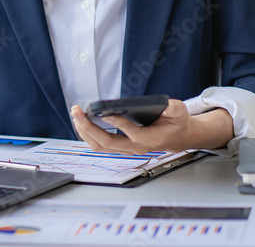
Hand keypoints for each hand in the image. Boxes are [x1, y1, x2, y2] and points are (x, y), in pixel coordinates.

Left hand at [69, 100, 234, 153]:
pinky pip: (100, 145)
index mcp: (151, 139)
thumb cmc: (177, 123)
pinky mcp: (121, 146)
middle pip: (108, 143)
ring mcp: (127, 149)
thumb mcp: (179, 111)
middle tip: (77, 112)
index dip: (117, 124)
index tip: (103, 112)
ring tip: (75, 115)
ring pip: (101, 146)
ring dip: (85, 131)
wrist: (179, 136)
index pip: (132, 134)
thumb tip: (163, 105)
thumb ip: (172, 108)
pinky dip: (88, 134)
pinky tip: (81, 121)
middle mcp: (136, 147)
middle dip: (89, 127)